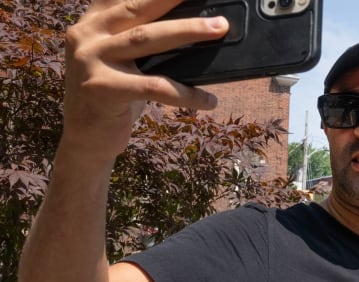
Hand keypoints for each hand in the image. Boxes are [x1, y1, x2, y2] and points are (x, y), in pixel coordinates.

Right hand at [60, 0, 228, 161]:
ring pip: (147, 38)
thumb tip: (194, 26)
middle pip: (139, 9)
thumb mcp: (121, 60)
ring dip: (188, 30)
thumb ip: (140, 38)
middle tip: (211, 3)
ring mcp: (91, 60)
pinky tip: (209, 100)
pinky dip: (186, 93)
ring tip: (220, 27)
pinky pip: (154, 86)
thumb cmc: (113, 96)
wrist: (85, 139)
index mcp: (93, 22)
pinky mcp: (103, 88)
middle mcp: (87, 34)